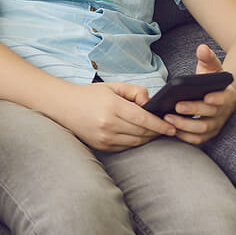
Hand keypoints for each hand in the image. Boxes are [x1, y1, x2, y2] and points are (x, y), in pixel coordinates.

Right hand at [55, 80, 174, 151]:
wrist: (63, 106)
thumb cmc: (90, 95)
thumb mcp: (113, 87)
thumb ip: (136, 91)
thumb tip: (151, 103)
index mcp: (112, 107)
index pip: (144, 119)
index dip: (160, 125)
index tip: (172, 127)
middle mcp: (108, 124)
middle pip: (142, 132)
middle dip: (157, 132)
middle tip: (167, 128)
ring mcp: (104, 138)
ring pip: (136, 142)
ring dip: (148, 138)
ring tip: (154, 132)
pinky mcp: (101, 146)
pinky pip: (126, 147)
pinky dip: (135, 142)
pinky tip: (139, 136)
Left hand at [167, 45, 235, 144]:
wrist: (218, 95)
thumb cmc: (211, 80)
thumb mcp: (211, 67)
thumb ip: (207, 58)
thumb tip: (202, 48)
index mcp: (226, 95)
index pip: (225, 98)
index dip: (217, 98)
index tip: (206, 96)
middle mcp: (223, 112)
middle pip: (210, 115)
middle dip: (193, 110)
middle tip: (176, 106)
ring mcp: (216, 124)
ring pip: (203, 129)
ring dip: (186, 126)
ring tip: (168, 118)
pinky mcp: (208, 133)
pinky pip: (198, 139)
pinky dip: (186, 137)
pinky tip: (171, 130)